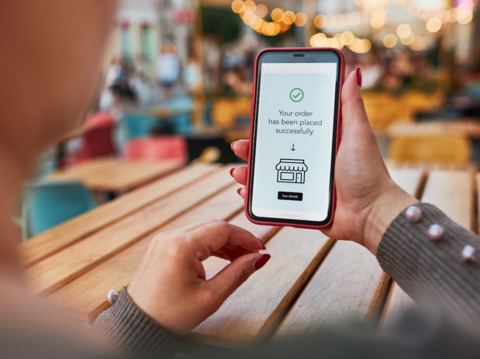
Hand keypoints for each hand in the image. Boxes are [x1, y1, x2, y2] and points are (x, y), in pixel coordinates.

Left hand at [127, 220, 269, 334]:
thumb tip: (257, 258)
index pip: (222, 229)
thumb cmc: (167, 315)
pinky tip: (222, 256)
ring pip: (203, 230)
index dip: (245, 237)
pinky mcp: (162, 245)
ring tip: (240, 258)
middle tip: (253, 254)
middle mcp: (170, 237)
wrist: (138, 324)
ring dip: (223, 242)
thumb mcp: (210, 297)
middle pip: (213, 226)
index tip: (260, 248)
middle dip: (236, 239)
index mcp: (181, 246)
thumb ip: (238, 273)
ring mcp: (164, 239)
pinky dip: (209, 245)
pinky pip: (191, 237)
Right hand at [230, 70, 416, 254]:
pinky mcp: (300, 202)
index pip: (292, 124)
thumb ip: (351, 106)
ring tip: (240, 172)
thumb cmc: (368, 173)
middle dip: (253, 146)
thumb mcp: (358, 134)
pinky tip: (246, 191)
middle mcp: (309, 159)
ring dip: (250, 170)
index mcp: (320, 141)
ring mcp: (302, 181)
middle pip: (274, 149)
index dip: (273, 116)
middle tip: (240, 144)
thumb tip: (352, 73)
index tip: (256, 104)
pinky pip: (273, 197)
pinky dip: (257, 194)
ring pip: (269, 173)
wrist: (370, 214)